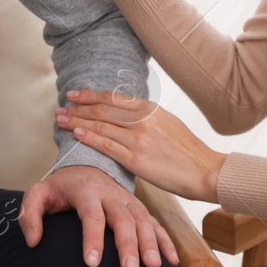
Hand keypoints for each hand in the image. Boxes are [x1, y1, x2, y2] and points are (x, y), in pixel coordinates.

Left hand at [17, 164, 177, 266]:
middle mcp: (110, 195)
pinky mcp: (138, 208)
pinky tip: (171, 261)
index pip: (91, 215)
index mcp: (86, 192)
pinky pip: (155, 223)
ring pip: (142, 220)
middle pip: (122, 219)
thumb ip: (30, 214)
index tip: (92, 263)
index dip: (92, 239)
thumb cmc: (59, 188)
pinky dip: (165, 240)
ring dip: (150, 243)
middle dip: (128, 245)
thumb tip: (33, 242)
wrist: (84, 167)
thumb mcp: (38, 194)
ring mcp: (127, 201)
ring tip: (154, 266)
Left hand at [56, 90, 226, 203]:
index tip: (73, 95)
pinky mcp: (137, 159)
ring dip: (77, 122)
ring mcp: (139, 139)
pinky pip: (107, 146)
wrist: (206, 171)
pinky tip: (76, 135)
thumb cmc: (188, 151)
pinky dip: (89, 138)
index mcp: (150, 109)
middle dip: (77, 108)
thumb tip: (127, 114)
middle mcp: (142, 120)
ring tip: (61, 121)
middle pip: (102, 110)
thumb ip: (147, 117)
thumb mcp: (168, 123)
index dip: (90, 95)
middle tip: (60, 109)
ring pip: (100, 126)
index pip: (112, 98)